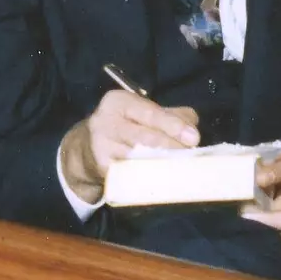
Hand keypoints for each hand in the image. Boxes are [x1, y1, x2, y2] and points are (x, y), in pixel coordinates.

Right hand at [59, 91, 199, 203]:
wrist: (86, 150)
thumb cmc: (124, 127)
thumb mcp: (143, 113)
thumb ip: (171, 116)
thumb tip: (192, 129)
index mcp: (118, 101)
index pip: (149, 112)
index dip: (173, 125)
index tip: (194, 138)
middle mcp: (105, 121)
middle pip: (144, 136)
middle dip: (171, 146)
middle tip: (191, 154)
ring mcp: (101, 146)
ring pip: (138, 157)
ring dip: (162, 163)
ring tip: (181, 167)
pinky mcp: (102, 168)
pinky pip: (130, 173)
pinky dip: (148, 176)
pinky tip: (162, 178)